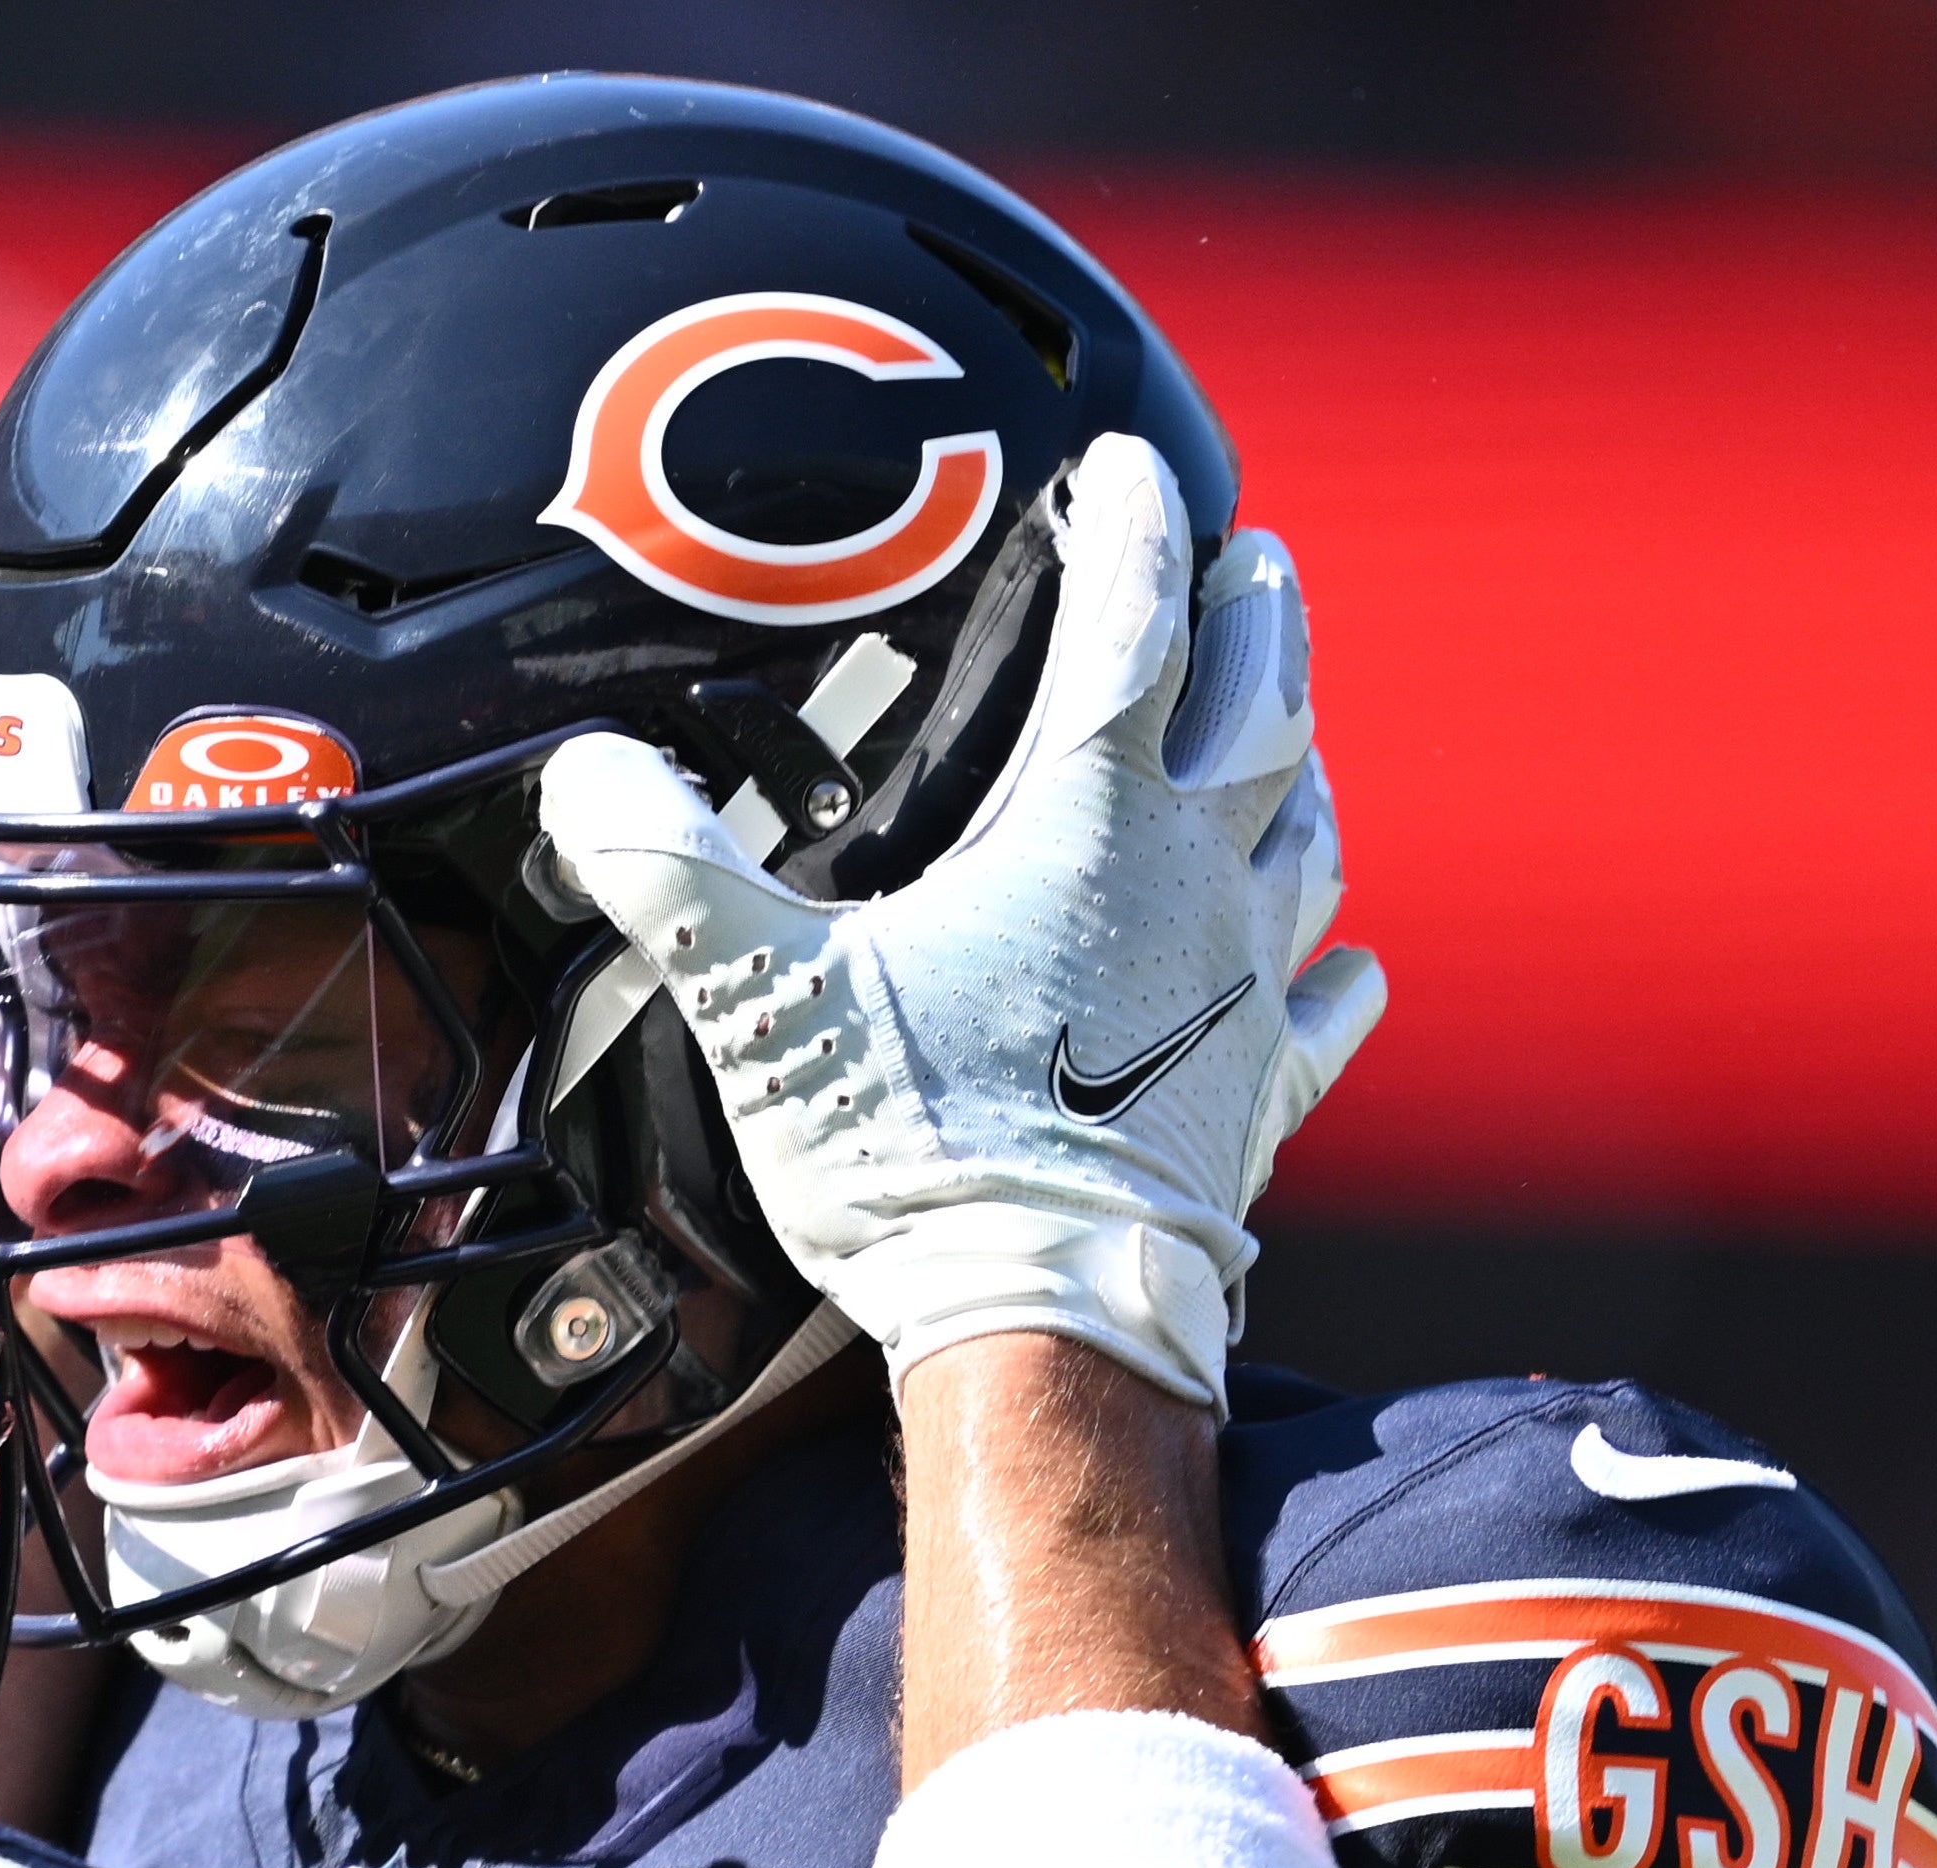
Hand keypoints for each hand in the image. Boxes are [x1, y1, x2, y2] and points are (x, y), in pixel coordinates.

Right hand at [532, 433, 1385, 1404]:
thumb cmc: (920, 1158)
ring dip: (1303, 770)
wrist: (1047, 1327)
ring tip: (1291, 734)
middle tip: (1256, 564)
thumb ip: (675, 875)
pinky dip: (1336, 975)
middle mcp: (1197, 888)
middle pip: (1265, 707)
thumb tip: (586, 779)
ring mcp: (1244, 996)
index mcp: (1090, 827)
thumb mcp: (767, 1002)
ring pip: (1310, 841)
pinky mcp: (1259, 1101)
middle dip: (1258, 621)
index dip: (1133, 530)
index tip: (1124, 470)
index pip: (1132, 627)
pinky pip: (1321, 1017)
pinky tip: (1350, 966)